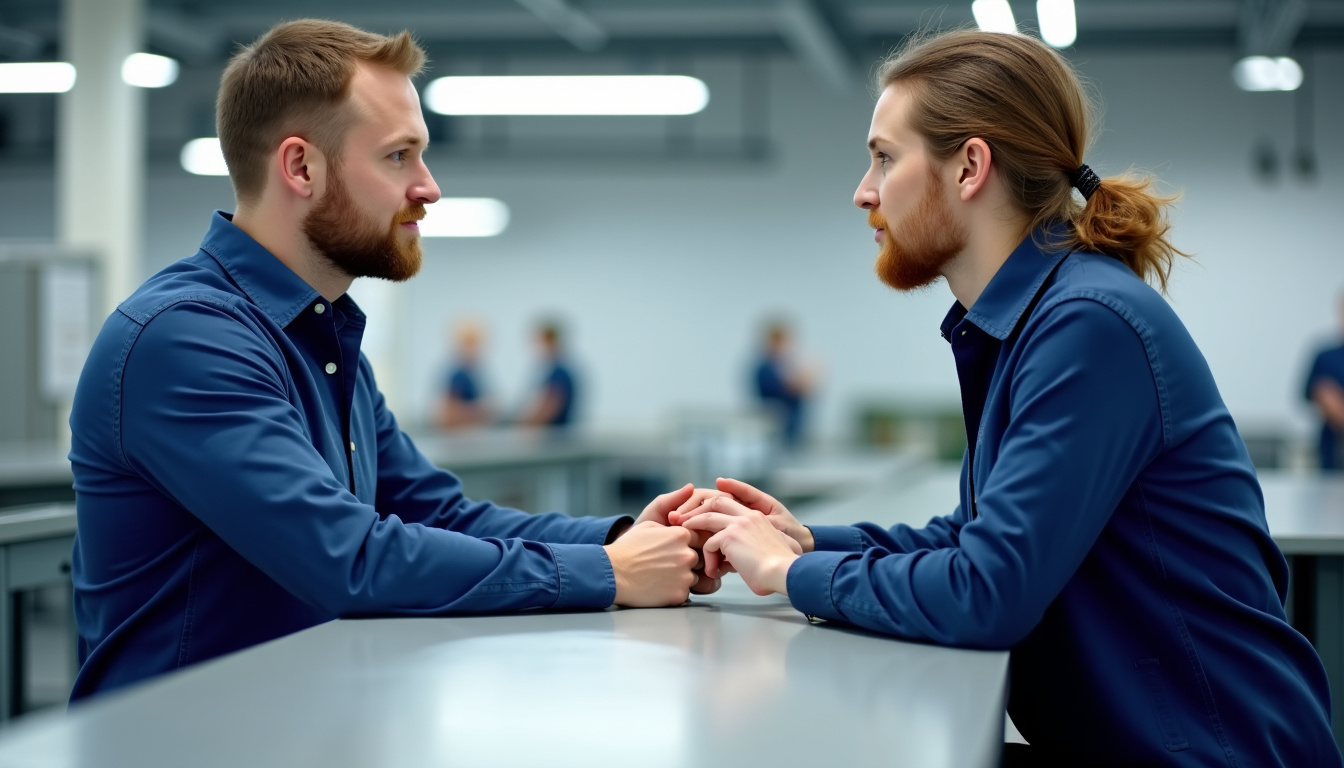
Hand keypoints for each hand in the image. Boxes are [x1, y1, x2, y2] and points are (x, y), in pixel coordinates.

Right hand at [627, 484, 722, 594]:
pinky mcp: (679, 595)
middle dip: (687, 561)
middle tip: (665, 563)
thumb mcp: (650, 523)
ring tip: (660, 575)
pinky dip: (674, 591)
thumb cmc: (629, 548)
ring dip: (682, 577)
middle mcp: (687, 554)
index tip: (672, 549)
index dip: (687, 544)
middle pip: (699, 558)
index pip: (699, 539)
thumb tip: (692, 488)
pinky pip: (685, 593)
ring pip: (694, 577)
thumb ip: (674, 506)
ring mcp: (684, 576)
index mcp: (681, 535)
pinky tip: (658, 586)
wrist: (611, 573)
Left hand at [680, 496, 800, 595]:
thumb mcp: (765, 552)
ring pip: (707, 518)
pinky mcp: (730, 536)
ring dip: (693, 526)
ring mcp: (738, 524)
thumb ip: (750, 549)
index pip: (731, 504)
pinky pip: (709, 544)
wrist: (785, 572)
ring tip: (685, 536)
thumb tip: (735, 560)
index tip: (704, 520)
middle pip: (717, 502)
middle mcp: (748, 516)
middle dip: (699, 510)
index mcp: (758, 518)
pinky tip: (713, 571)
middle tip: (685, 520)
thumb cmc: (778, 570)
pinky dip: (708, 558)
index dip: (715, 510)